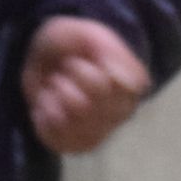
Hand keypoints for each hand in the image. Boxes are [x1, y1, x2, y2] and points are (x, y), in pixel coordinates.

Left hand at [21, 15, 148, 155]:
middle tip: (63, 73)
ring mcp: (100, 133)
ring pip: (70, 127)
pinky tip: (47, 106)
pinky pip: (57, 142)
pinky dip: (44, 122)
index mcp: (129, 86)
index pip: (100, 87)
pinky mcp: (77, 145)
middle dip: (63, 84)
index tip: (77, 60)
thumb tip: (136, 85)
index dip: (80, 71)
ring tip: (55, 90)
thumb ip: (112, 53)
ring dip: (53, 102)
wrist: (48, 57)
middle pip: (82, 108)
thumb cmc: (72, 46)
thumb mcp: (88, 35)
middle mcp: (120, 113)